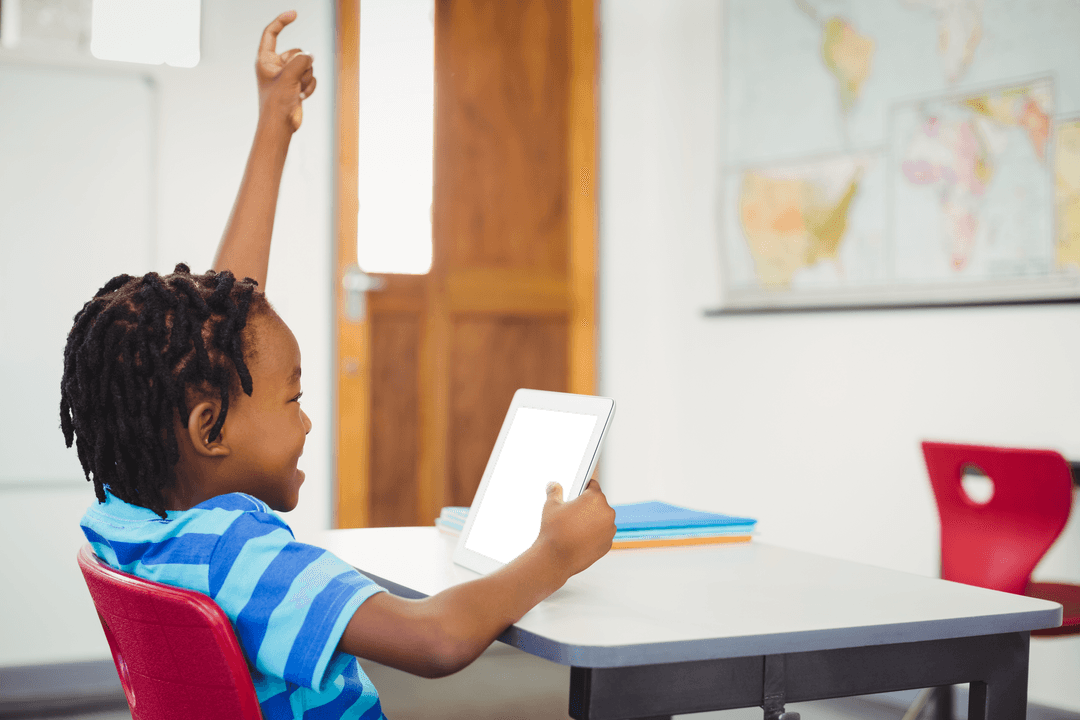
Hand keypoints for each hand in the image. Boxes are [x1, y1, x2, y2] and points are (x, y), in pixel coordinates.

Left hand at [256, 10, 316, 131]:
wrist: (281, 125)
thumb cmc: (276, 103)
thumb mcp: (288, 76)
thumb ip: (300, 60)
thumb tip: (310, 55)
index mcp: (265, 60)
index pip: (271, 33)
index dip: (281, 21)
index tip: (294, 14)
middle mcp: (275, 66)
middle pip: (296, 52)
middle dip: (301, 64)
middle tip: (295, 79)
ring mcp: (287, 76)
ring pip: (306, 65)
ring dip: (305, 78)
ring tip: (296, 90)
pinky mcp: (296, 85)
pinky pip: (310, 77)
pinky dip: (308, 87)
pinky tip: (301, 96)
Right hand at [535, 478, 616, 579]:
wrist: (556, 558)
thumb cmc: (553, 530)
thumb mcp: (551, 505)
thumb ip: (554, 491)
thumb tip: (553, 485)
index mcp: (595, 498)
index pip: (593, 485)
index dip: (584, 487)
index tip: (580, 490)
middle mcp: (607, 512)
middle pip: (598, 503)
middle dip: (588, 506)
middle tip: (575, 511)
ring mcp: (609, 529)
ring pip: (602, 519)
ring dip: (593, 520)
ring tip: (578, 526)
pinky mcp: (608, 543)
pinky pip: (603, 534)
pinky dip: (595, 535)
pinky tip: (582, 538)